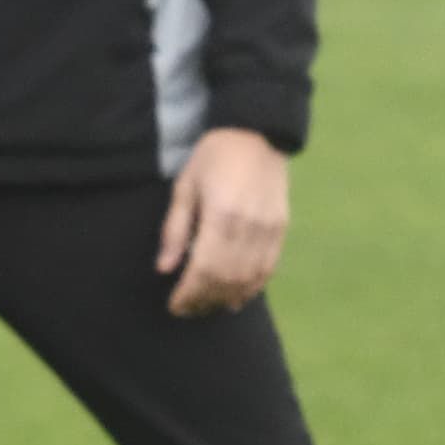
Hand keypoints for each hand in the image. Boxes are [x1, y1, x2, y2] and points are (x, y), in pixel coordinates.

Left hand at [157, 126, 289, 315]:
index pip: (205, 269)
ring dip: (227, 298)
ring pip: (249, 278)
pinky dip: (252, 287)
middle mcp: (250, 226)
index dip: (189, 293)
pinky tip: (236, 298)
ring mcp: (269, 228)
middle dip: (205, 301)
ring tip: (208, 307)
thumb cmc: (213, 157)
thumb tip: (164, 268)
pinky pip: (268, 268)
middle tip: (188, 310)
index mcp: (222, 215)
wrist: (255, 133)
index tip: (175, 306)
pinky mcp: (281, 228)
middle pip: (227, 279)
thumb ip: (175, 229)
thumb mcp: (185, 187)